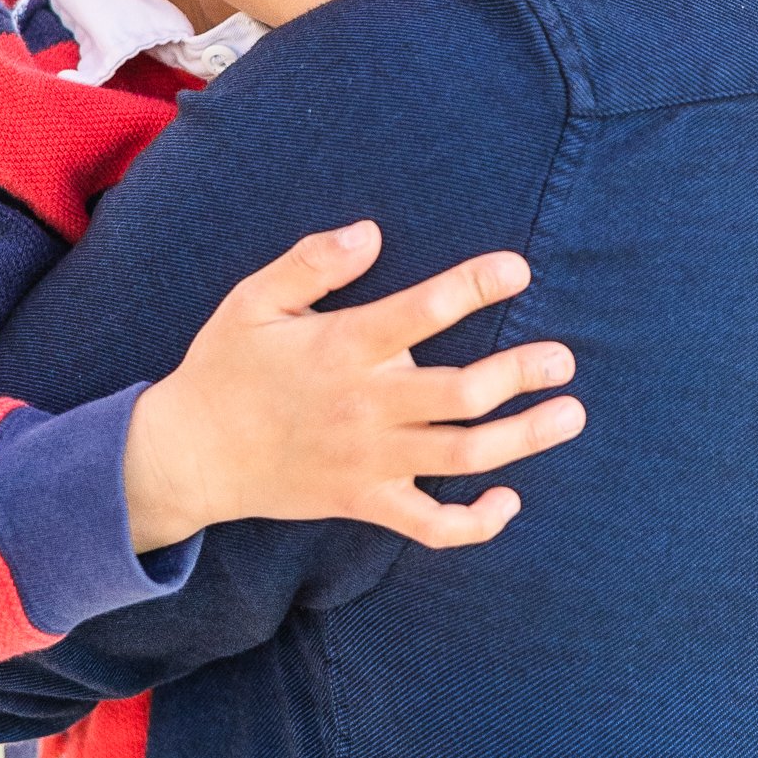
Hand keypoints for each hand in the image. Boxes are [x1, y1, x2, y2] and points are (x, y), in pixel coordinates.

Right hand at [122, 222, 582, 554]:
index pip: (421, 312)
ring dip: (524, 438)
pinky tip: (510, 500)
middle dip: (521, 374)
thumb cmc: (225, 366)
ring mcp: (368, 461)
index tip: (518, 270)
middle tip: (564, 358)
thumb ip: (311, 262)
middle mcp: (364, 406)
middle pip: (461, 394)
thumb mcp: (253, 300)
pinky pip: (430, 525)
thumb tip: (370, 231)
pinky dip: (475, 521)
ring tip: (570, 413)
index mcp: (341, 348)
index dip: (474, 287)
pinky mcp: (364, 502)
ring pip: (462, 456)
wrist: (188, 455)